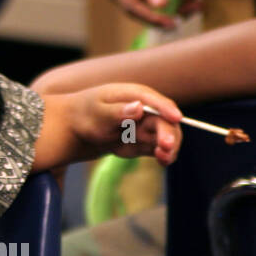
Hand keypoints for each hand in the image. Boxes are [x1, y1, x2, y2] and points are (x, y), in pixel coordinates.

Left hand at [68, 83, 182, 166]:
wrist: (79, 129)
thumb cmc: (87, 115)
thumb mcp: (97, 113)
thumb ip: (117, 111)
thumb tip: (139, 107)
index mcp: (134, 95)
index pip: (155, 101)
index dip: (167, 109)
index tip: (176, 118)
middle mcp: (146, 110)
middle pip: (166, 120)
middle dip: (168, 133)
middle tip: (166, 146)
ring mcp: (147, 126)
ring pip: (167, 136)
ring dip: (170, 146)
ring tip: (164, 158)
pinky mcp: (146, 141)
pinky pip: (159, 148)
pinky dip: (163, 155)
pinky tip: (163, 161)